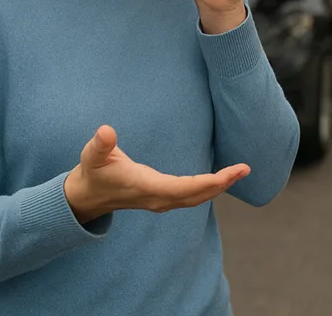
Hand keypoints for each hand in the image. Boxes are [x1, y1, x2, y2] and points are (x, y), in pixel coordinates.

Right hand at [63, 125, 249, 223]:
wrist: (86, 197)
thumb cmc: (93, 173)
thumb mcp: (92, 156)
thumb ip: (100, 145)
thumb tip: (106, 132)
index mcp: (146, 188)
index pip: (183, 188)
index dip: (208, 183)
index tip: (229, 174)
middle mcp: (157, 198)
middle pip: (196, 196)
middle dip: (222, 184)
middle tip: (245, 169)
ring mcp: (161, 200)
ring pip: (196, 198)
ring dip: (219, 187)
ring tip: (240, 172)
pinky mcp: (162, 197)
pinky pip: (191, 196)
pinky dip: (209, 188)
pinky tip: (222, 179)